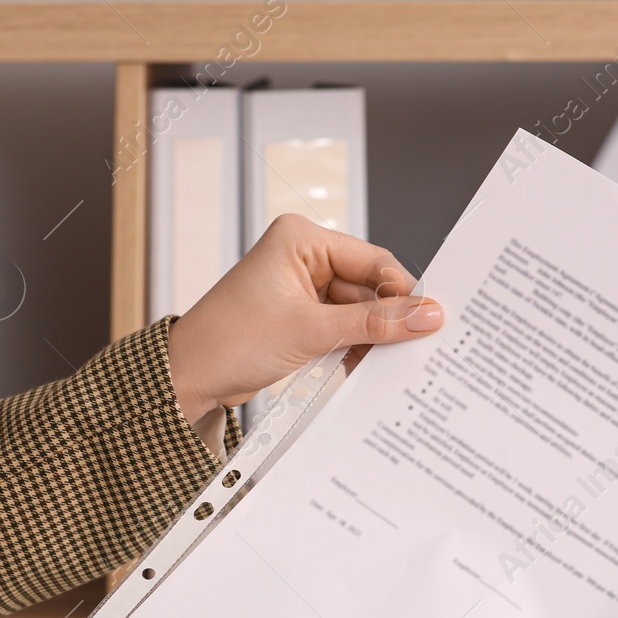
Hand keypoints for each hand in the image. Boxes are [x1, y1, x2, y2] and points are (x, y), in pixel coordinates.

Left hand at [165, 213, 443, 424]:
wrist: (188, 379)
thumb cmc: (228, 342)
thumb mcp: (310, 331)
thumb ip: (372, 323)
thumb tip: (426, 315)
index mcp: (300, 238)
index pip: (372, 260)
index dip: (402, 291)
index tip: (430, 319)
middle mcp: (302, 256)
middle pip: (367, 286)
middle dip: (387, 319)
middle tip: (415, 348)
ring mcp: (299, 288)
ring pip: (357, 311)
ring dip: (370, 338)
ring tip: (387, 362)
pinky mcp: (297, 317)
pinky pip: (340, 327)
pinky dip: (352, 346)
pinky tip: (363, 366)